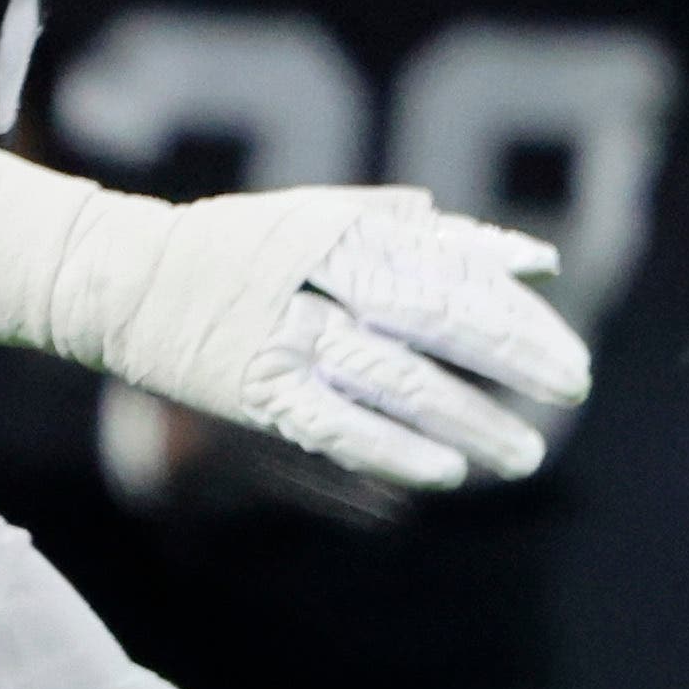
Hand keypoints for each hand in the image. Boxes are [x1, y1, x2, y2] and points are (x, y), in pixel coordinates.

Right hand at [81, 184, 591, 492]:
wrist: (117, 276)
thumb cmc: (240, 246)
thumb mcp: (328, 217)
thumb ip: (426, 235)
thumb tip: (526, 259)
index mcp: (344, 229)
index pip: (452, 271)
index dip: (515, 314)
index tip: (567, 351)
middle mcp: (318, 276)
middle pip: (434, 316)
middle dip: (510, 357)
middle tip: (571, 391)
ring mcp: (282, 332)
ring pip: (391, 376)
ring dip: (465, 417)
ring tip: (523, 452)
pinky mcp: (248, 386)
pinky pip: (328, 421)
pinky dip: (387, 446)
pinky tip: (443, 471)